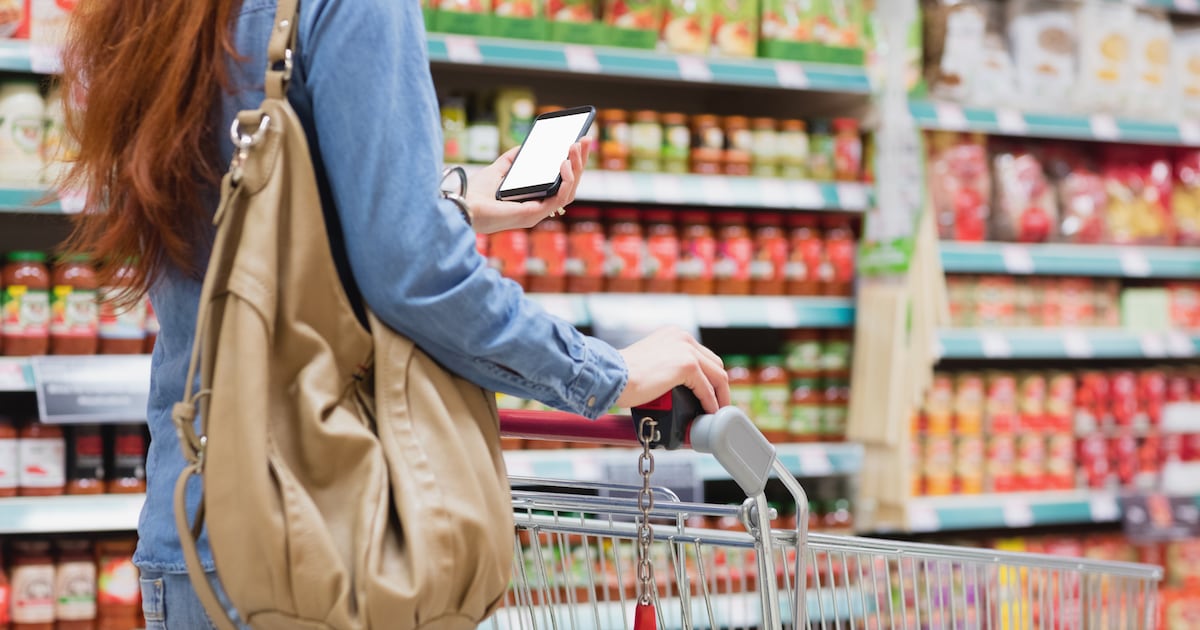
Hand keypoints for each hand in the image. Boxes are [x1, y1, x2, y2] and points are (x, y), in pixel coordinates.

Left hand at [466, 142, 587, 234]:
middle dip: (580, 162)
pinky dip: (567, 180)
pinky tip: (565, 163)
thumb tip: (526, 146)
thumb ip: (513, 159)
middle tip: (585, 140)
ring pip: (569, 191)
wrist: (463, 203)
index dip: (573, 165)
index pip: (560, 184)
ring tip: (576, 148)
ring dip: (577, 168)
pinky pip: (560, 198)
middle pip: (569, 186)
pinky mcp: (534, 214)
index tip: (579, 144)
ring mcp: (538, 212)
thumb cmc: (476, 192)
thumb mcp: (498, 169)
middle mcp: (538, 207)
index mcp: (532, 199)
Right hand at [614, 327, 730, 413]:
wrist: (610, 377)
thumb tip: (677, 387)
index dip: (710, 377)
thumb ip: (666, 367)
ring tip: (715, 413)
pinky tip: (707, 414)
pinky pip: (707, 389)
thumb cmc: (621, 376)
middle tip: (716, 406)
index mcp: (674, 335)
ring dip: (719, 397)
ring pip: (717, 376)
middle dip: (719, 386)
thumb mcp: (650, 363)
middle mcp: (683, 338)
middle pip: (715, 364)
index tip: (710, 394)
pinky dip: (710, 404)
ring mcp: (686, 350)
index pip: (703, 356)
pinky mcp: (687, 366)